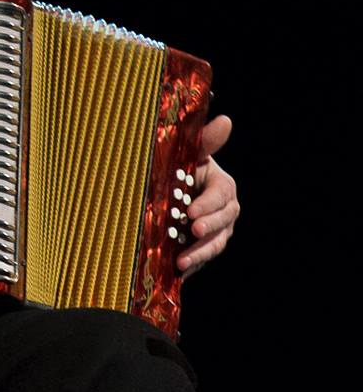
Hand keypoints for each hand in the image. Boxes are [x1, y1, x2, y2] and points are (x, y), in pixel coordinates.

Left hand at [178, 114, 238, 274]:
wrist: (167, 188)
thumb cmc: (179, 167)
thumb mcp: (188, 153)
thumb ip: (205, 141)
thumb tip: (226, 120)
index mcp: (222, 185)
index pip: (222, 195)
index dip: (209, 205)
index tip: (190, 213)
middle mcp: (225, 209)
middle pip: (224, 222)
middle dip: (208, 228)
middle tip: (191, 231)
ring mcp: (217, 230)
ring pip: (216, 243)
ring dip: (201, 252)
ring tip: (182, 261)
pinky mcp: (204, 246)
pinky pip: (203, 256)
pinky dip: (193, 264)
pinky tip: (179, 271)